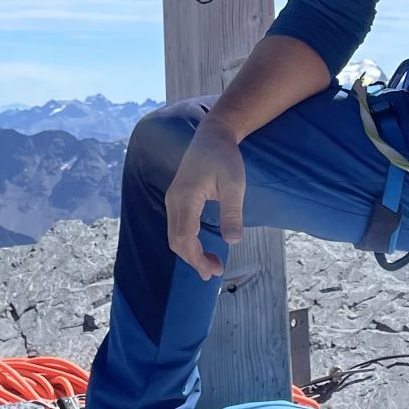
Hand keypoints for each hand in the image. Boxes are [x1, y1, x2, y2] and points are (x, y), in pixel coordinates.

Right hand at [166, 120, 246, 279]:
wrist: (213, 135)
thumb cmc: (225, 157)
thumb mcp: (235, 183)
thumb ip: (232, 211)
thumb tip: (233, 241)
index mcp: (186, 196)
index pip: (185, 236)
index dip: (196, 257)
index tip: (213, 271)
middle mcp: (174, 200)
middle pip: (176, 240)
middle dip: (193, 260)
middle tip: (215, 273)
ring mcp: (173, 199)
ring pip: (175, 235)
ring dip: (190, 253)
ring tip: (211, 266)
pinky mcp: (177, 199)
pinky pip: (178, 227)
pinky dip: (188, 243)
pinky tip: (202, 250)